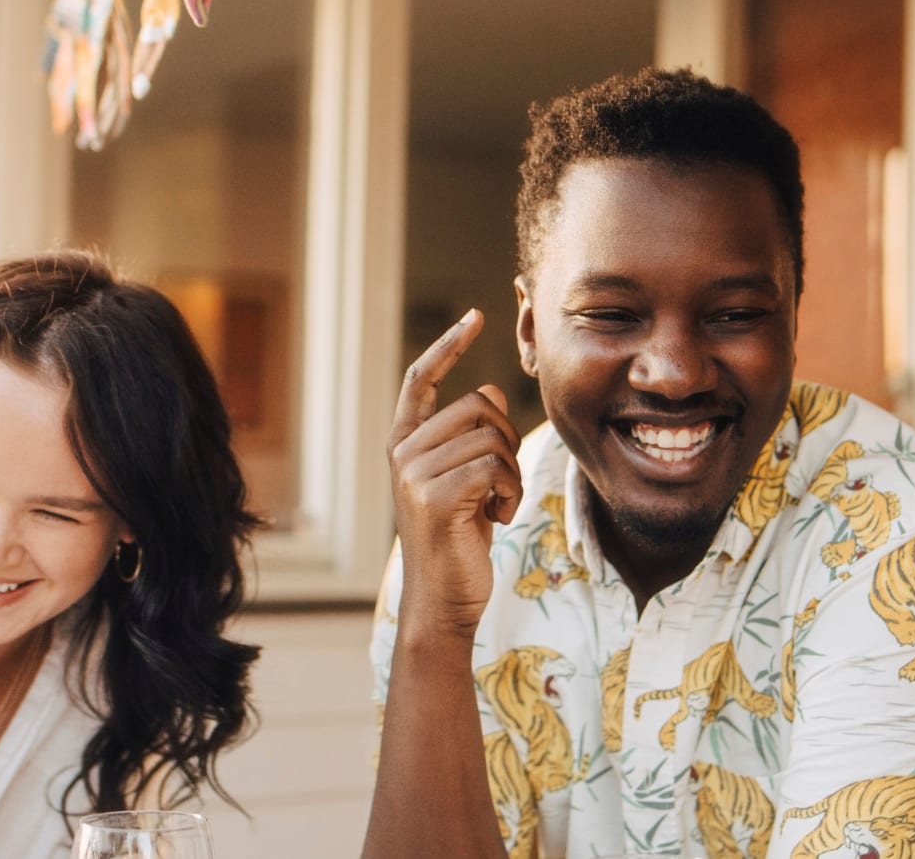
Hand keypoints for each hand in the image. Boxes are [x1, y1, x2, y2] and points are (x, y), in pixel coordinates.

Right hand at [388, 309, 523, 639]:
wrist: (444, 600)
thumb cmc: (459, 541)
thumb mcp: (462, 481)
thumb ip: (467, 438)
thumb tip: (489, 393)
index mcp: (405, 443)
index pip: (422, 378)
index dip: (449, 345)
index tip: (476, 314)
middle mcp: (402, 451)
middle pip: (478, 404)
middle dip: (506, 440)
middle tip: (500, 485)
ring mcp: (413, 473)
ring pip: (492, 437)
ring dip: (511, 474)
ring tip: (495, 506)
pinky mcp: (433, 496)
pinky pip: (495, 467)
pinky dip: (510, 493)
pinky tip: (496, 519)